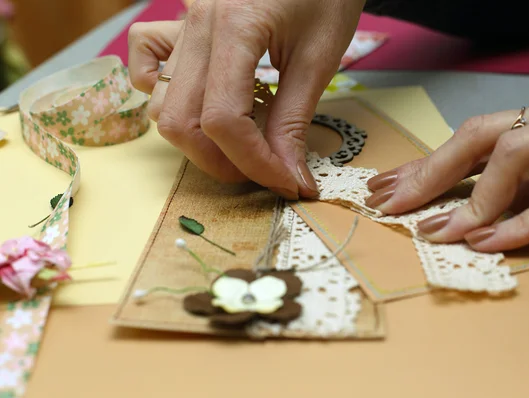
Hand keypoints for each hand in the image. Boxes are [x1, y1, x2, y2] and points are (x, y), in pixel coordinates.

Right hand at [127, 0, 365, 198]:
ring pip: (163, 104)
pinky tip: (201, 101)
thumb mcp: (319, 58)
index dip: (254, 163)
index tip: (287, 182)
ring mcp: (183, 22)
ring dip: (198, 140)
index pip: (224, 120)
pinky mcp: (181, 24)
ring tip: (242, 145)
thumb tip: (287, 176)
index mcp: (235, 26)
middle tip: (264, 171)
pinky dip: (164, 94)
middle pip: (182, 121)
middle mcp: (197, 24)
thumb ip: (294, 120)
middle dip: (223, 162)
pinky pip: (147, 64)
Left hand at [366, 92, 528, 251]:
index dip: (426, 162)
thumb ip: (527, 185)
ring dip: (471, 195)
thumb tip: (472, 217)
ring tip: (432, 231)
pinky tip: (491, 241)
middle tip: (386, 202)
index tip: (384, 186)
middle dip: (429, 169)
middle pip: (482, 136)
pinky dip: (528, 219)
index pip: (473, 141)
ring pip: (519, 153)